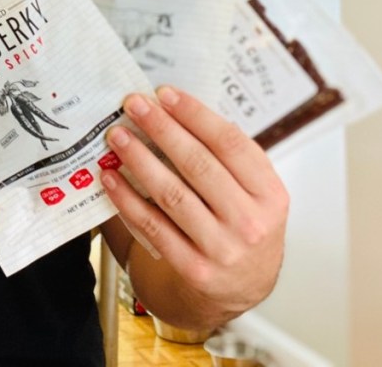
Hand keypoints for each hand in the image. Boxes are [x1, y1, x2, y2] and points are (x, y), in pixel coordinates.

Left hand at [101, 87, 288, 325]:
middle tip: (134, 105)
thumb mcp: (256, 191)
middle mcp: (250, 222)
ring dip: (139, 160)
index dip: (195, 115)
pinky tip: (111, 178)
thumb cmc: (244, 225)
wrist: (244, 288)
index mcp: (270, 194)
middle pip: (198, 165)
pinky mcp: (194, 269)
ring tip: (117, 137)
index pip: (230, 144)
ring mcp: (222, 248)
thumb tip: (177, 109)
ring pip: (172, 195)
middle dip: (161, 129)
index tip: (164, 94)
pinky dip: (128, 200)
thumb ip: (229, 156)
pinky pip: (153, 227)